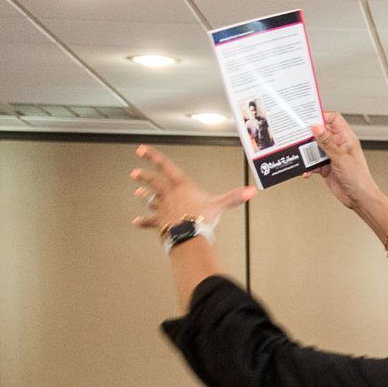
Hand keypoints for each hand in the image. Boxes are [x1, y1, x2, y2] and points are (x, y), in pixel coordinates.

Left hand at [129, 145, 252, 235]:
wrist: (188, 236)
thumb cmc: (202, 219)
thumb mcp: (219, 206)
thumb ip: (234, 198)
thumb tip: (252, 191)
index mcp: (181, 186)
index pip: (165, 167)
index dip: (152, 157)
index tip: (141, 150)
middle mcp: (168, 194)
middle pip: (153, 182)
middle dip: (144, 177)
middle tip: (135, 173)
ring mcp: (162, 209)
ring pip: (151, 200)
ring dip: (145, 197)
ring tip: (138, 194)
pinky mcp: (160, 223)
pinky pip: (150, 222)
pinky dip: (143, 222)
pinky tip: (136, 222)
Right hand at [310, 111, 379, 211]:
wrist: (359, 199)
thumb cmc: (359, 179)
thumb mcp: (341, 157)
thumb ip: (327, 142)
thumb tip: (317, 127)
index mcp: (346, 138)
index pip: (333, 119)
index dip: (321, 116)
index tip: (308, 118)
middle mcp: (338, 145)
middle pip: (320, 132)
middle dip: (309, 134)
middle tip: (298, 136)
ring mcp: (331, 156)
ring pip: (314, 148)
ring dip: (306, 152)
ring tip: (301, 155)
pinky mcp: (325, 167)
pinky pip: (312, 163)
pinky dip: (308, 166)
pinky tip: (306, 171)